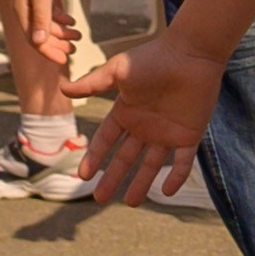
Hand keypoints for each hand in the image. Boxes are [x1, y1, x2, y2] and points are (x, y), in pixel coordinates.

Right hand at [63, 23, 226, 206]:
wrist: (191, 53)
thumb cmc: (154, 58)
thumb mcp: (118, 71)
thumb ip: (92, 83)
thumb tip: (63, 89)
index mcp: (127, 111)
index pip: (106, 140)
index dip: (95, 157)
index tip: (83, 175)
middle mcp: (145, 125)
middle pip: (125, 157)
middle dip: (113, 178)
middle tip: (99, 199)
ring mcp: (167, 132)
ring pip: (152, 164)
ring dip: (141, 183)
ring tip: (131, 203)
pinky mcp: (190, 134)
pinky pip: (182, 162)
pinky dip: (176, 177)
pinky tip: (165, 191)